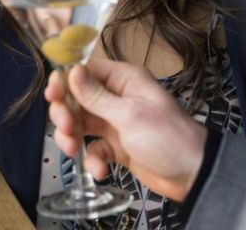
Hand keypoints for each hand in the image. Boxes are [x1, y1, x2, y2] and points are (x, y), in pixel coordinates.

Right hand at [45, 58, 205, 201]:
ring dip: (72, 138)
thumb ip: (97, 96)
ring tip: (73, 150)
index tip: (53, 94)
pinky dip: (92, 160)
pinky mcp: (116, 146)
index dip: (66, 80)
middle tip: (65, 126)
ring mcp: (115, 122)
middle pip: (77, 99)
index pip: (86, 71)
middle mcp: (117, 97)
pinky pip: (94, 149)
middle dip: (66, 113)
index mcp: (123, 80)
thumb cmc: (169, 137)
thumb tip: (72, 71)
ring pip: (81, 125)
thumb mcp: (130, 115)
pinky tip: (99, 169)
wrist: (192, 174)